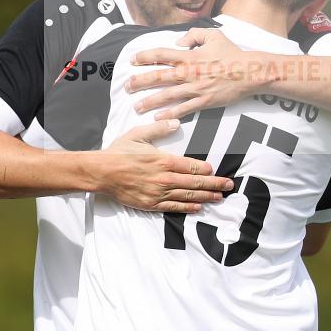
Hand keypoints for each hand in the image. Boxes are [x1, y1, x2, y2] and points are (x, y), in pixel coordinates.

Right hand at [102, 119, 232, 212]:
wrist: (101, 173)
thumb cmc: (119, 152)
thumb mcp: (138, 134)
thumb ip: (159, 128)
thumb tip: (176, 123)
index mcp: (163, 160)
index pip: (191, 166)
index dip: (206, 169)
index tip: (216, 170)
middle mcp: (164, 178)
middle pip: (195, 183)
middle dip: (215, 184)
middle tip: (229, 185)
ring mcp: (158, 193)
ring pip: (188, 196)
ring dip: (206, 196)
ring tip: (220, 197)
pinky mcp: (151, 204)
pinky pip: (174, 207)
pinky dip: (188, 208)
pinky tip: (199, 207)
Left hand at [127, 28, 259, 119]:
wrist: (249, 72)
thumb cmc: (231, 53)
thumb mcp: (213, 35)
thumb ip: (194, 34)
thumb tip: (179, 40)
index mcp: (189, 56)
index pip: (160, 54)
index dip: (144, 57)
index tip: (132, 60)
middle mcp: (188, 72)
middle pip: (158, 77)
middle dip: (140, 82)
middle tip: (127, 87)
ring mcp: (195, 88)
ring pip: (166, 96)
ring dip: (149, 101)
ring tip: (136, 106)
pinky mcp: (203, 101)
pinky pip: (183, 109)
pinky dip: (169, 114)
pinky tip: (157, 117)